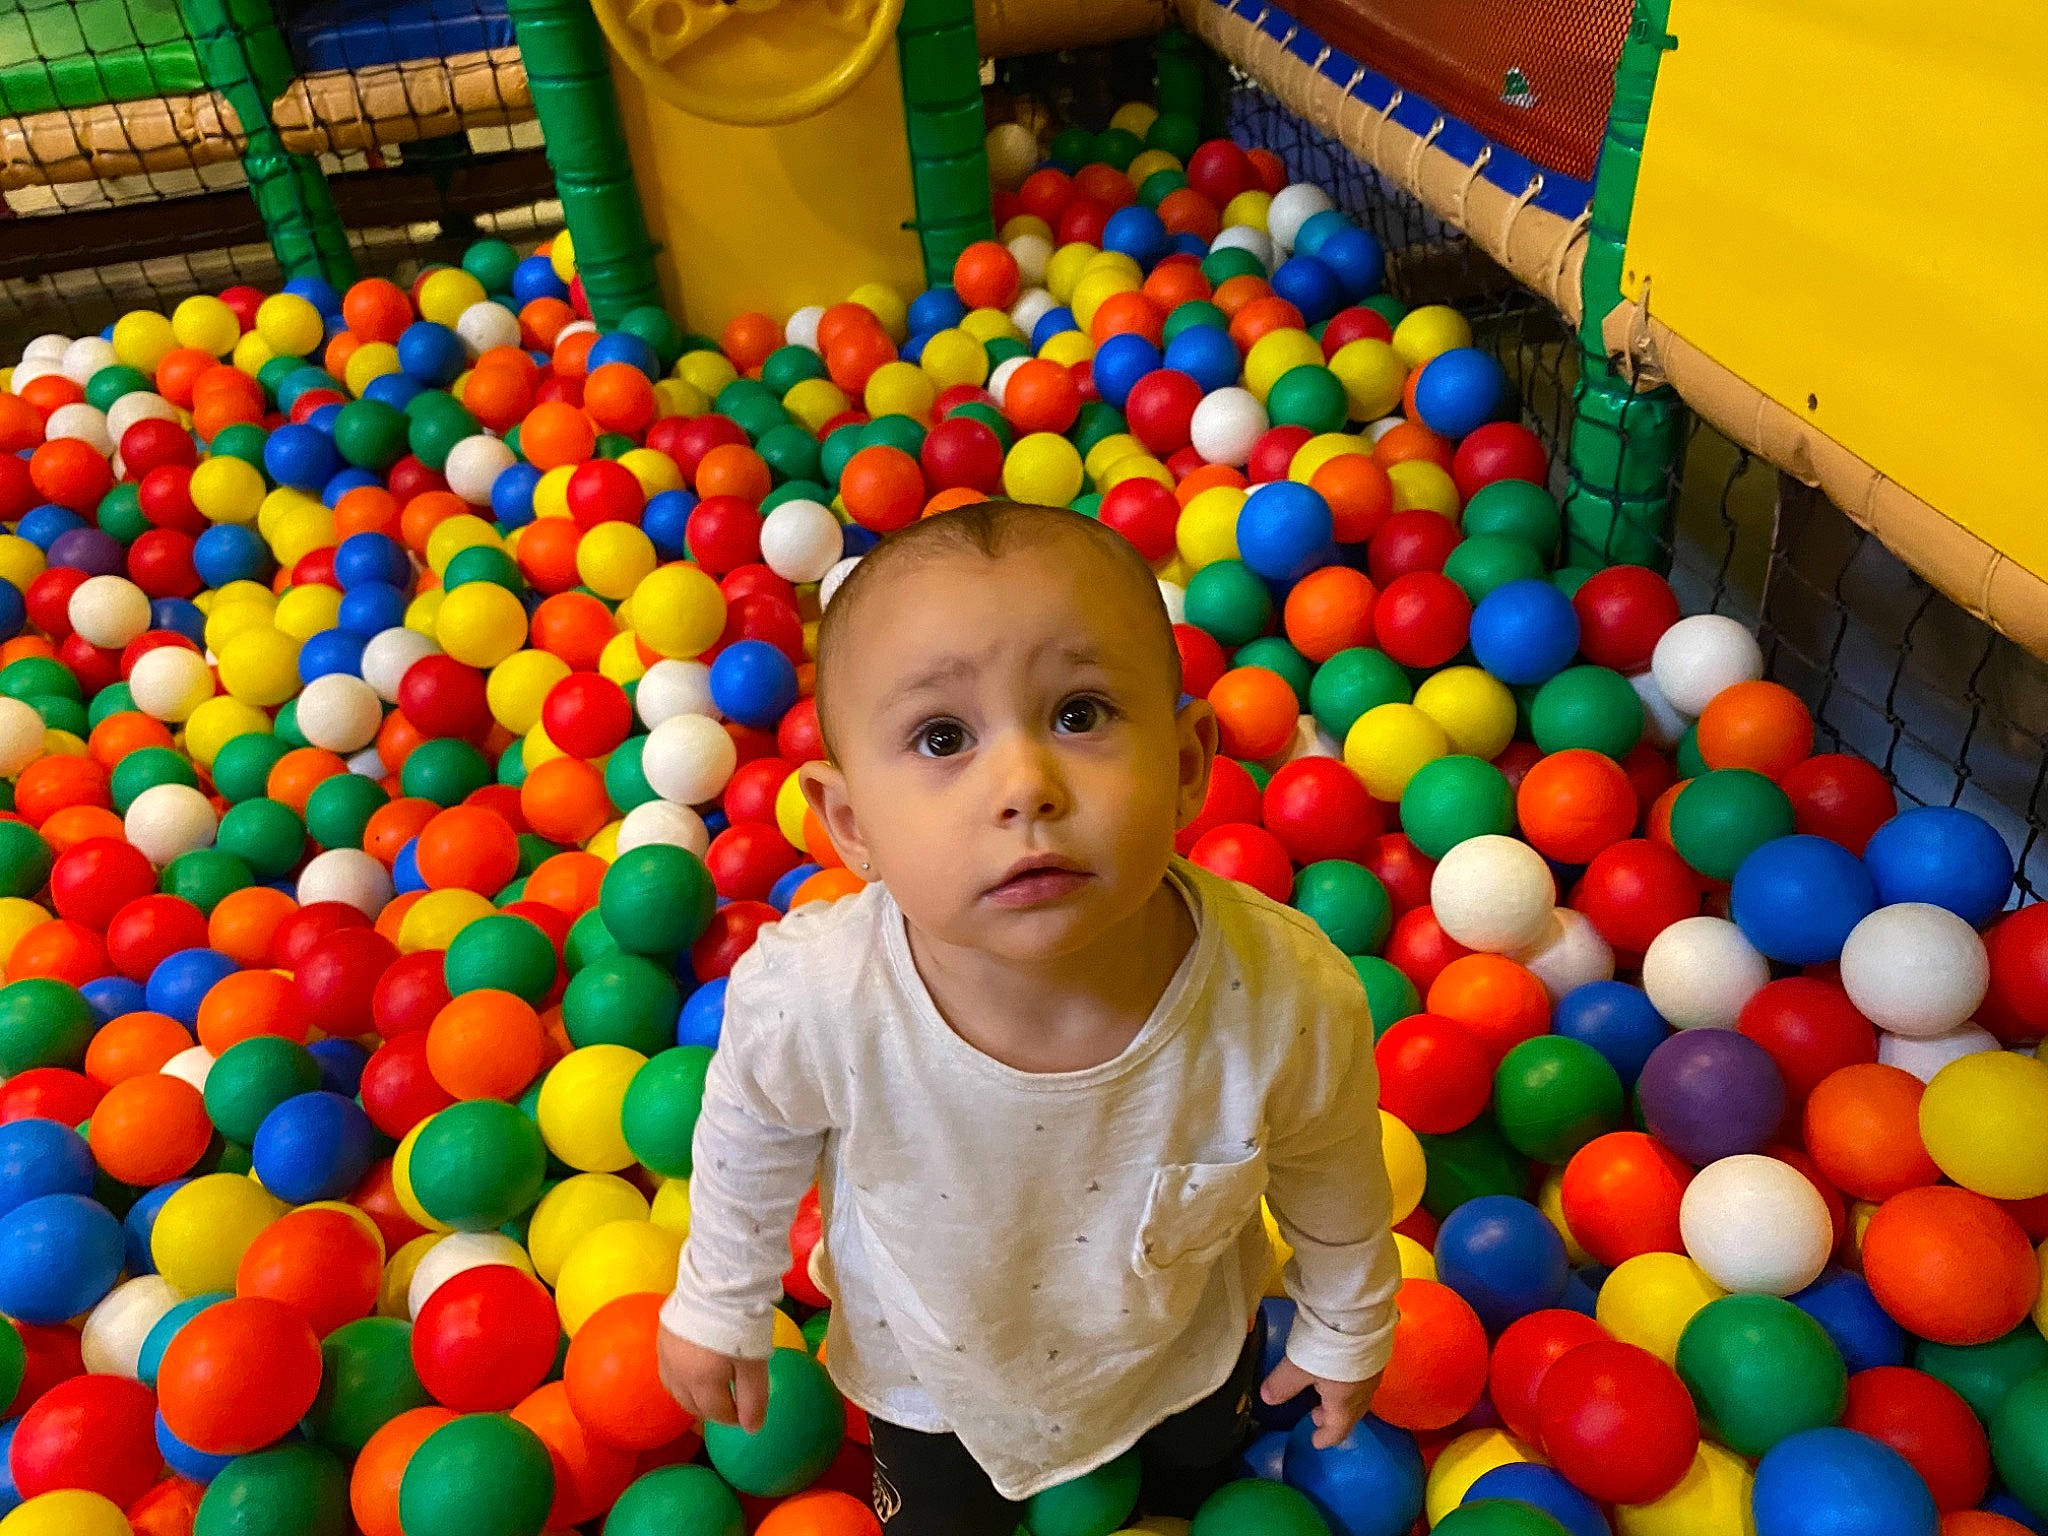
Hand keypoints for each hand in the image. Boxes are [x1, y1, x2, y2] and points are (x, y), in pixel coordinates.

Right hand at [657, 1325, 770, 1433]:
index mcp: (700, 1383)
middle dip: (712, 1410)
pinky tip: (692, 1368)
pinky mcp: (662, 1336)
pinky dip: (681, 1378)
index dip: (734, 1417)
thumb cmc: (740, 1322)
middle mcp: (677, 1374)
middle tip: (731, 1403)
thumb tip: (751, 1430)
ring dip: (693, 1396)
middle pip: (693, 1405)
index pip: (717, 1413)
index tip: (747, 1411)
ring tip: (711, 1389)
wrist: (717, 1280)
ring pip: (676, 1390)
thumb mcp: (754, 1363)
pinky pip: (668, 1369)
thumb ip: (753, 1399)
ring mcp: (666, 1355)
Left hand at [1260, 1358, 1380, 1449]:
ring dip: (1340, 1398)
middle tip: (1315, 1415)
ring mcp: (1372, 1371)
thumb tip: (1267, 1399)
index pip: (1337, 1430)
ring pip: (1357, 1394)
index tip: (1316, 1442)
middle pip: (1350, 1413)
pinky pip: (1361, 1376)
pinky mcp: (1375, 1352)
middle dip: (1332, 1417)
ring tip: (1323, 1391)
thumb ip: (1282, 1385)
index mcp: (1344, 1402)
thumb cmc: (1327, 1347)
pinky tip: (1338, 1368)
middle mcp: (1363, 1392)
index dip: (1326, 1438)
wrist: (1358, 1313)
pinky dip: (1348, 1381)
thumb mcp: (1297, 1367)